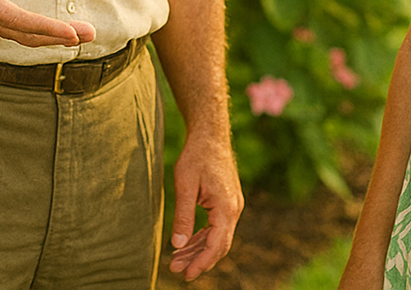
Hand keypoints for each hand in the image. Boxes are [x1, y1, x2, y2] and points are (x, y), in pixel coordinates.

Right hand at [0, 0, 95, 47]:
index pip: (17, 20)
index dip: (44, 27)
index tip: (70, 32)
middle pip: (28, 34)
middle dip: (59, 36)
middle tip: (90, 34)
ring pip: (28, 37)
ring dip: (56, 38)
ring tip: (87, 35)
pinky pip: (24, 34)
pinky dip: (45, 36)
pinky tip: (63, 34)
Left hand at [166, 129, 242, 279]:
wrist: (210, 135)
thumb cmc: (196, 156)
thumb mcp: (184, 186)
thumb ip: (183, 217)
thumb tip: (178, 244)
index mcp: (226, 207)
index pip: (216, 245)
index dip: (200, 262)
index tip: (185, 275)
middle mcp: (234, 209)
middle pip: (219, 245)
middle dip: (198, 260)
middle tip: (176, 269)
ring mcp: (233, 206)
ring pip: (218, 237)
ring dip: (199, 250)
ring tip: (177, 259)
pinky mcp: (228, 202)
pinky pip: (217, 227)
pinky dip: (203, 237)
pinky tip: (188, 243)